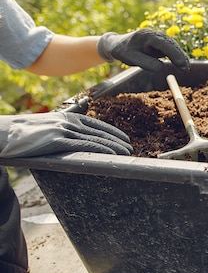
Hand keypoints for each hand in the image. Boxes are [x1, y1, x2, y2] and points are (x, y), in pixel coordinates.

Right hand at [0, 112, 132, 157]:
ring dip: (114, 146)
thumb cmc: (26, 133)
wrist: (6, 133)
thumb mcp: (49, 127)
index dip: (113, 132)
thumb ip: (65, 129)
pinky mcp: (58, 140)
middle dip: (118, 140)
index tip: (124, 139)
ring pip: (96, 138)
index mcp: (69, 117)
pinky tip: (111, 154)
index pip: (97, 124)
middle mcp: (69, 121)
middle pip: (100, 131)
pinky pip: (85, 145)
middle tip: (130, 148)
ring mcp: (64, 130)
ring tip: (126, 153)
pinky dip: (101, 149)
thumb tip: (75, 137)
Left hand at [97, 29, 189, 73]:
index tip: (181, 63)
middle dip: (179, 55)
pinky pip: (171, 48)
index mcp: (145, 36)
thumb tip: (162, 67)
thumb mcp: (131, 58)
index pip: (163, 44)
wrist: (118, 44)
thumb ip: (145, 62)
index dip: (173, 53)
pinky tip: (182, 64)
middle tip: (186, 68)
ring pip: (173, 45)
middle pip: (171, 44)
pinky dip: (177, 55)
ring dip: (180, 56)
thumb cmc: (123, 51)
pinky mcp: (160, 42)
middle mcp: (153, 34)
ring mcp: (158, 37)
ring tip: (185, 68)